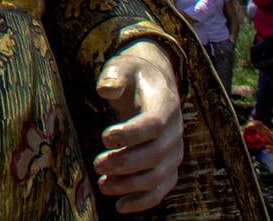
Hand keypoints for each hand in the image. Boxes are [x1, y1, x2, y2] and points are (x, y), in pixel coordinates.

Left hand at [92, 41, 183, 212]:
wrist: (153, 84)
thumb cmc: (132, 77)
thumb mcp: (121, 67)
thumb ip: (113, 76)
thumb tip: (106, 89)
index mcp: (165, 103)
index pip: (154, 124)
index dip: (131, 134)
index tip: (104, 137)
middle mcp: (175, 130)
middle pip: (156, 155)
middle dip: (126, 163)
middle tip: (98, 165)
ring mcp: (174, 151)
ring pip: (158, 176)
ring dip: (130, 185)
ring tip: (102, 185)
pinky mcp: (169, 167)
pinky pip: (161, 189)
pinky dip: (143, 201)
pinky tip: (120, 206)